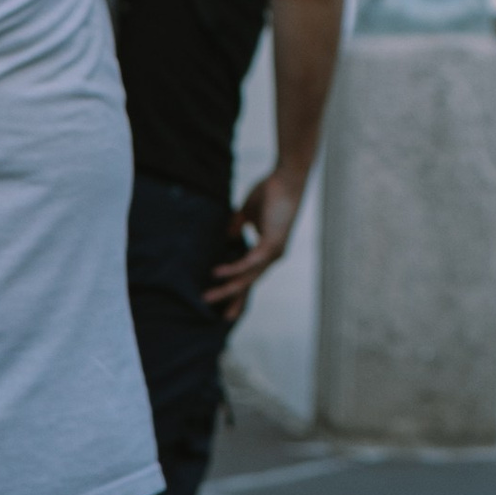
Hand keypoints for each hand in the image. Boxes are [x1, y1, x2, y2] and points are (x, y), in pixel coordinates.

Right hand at [208, 166, 305, 309]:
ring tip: (206, 296)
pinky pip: (249, 262)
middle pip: (250, 283)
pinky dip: (233, 269)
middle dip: (234, 300)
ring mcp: (274, 251)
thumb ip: (239, 224)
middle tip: (221, 318)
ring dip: (227, 289)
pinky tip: (216, 273)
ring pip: (247, 277)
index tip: (229, 308)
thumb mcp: (249, 212)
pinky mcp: (272, 243)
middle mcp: (273, 255)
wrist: (288, 176)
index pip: (251, 276)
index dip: (240, 291)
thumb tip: (228, 237)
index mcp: (268, 249)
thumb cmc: (271, 190)